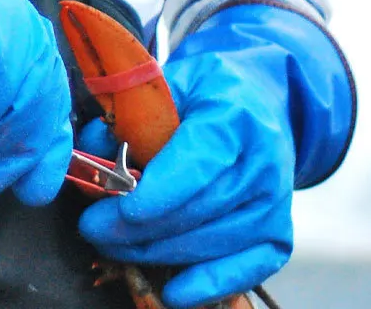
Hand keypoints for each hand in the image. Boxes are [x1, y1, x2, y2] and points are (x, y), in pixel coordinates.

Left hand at [77, 3, 353, 308]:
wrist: (262, 106)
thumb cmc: (208, 95)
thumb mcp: (170, 83)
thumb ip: (131, 113)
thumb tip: (92, 149)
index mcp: (234, 116)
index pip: (198, 163)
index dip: (156, 195)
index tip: (117, 210)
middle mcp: (263, 163)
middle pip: (198, 210)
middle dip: (139, 227)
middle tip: (93, 228)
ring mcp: (274, 203)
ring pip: (213, 242)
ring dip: (157, 252)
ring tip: (114, 246)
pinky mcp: (278, 235)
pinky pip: (245, 270)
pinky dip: (208, 284)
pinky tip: (174, 290)